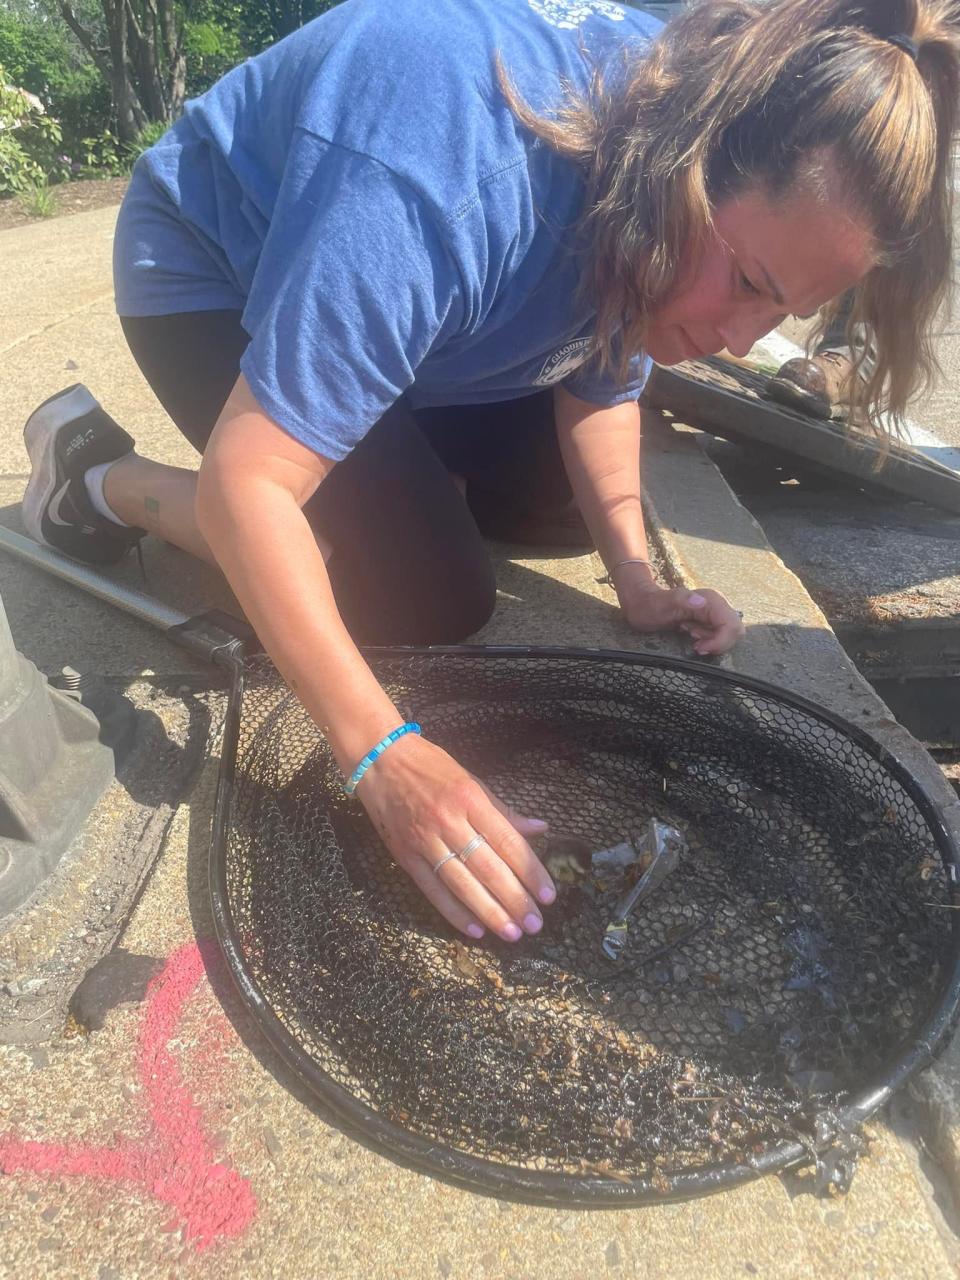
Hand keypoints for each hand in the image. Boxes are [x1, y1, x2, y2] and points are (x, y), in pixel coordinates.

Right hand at [353, 733, 555, 942]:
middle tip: (534, 923)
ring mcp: (424, 840)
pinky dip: (453, 912)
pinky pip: (432, 890)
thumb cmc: (431, 768)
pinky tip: (475, 929)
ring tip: (511, 932)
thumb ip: (504, 811)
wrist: (379, 761)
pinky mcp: (405, 856)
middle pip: (487, 867)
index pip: (507, 841)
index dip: (530, 871)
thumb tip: (539, 829)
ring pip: (461, 884)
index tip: (548, 895)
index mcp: (470, 799)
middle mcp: (448, 821)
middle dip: (514, 899)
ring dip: (489, 911)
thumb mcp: (472, 780)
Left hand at [613, 568, 744, 655]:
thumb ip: (680, 600)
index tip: (698, 648)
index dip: (720, 641)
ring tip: (691, 636)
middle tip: (696, 644)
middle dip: (718, 643)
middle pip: (736, 631)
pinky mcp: (710, 619)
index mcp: (710, 600)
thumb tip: (700, 602)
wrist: (641, 602)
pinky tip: (692, 635)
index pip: (732, 626)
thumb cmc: (649, 604)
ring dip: (712, 641)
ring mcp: (714, 611)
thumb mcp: (660, 603)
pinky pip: (720, 634)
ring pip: (729, 634)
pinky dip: (709, 640)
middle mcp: (716, 604)